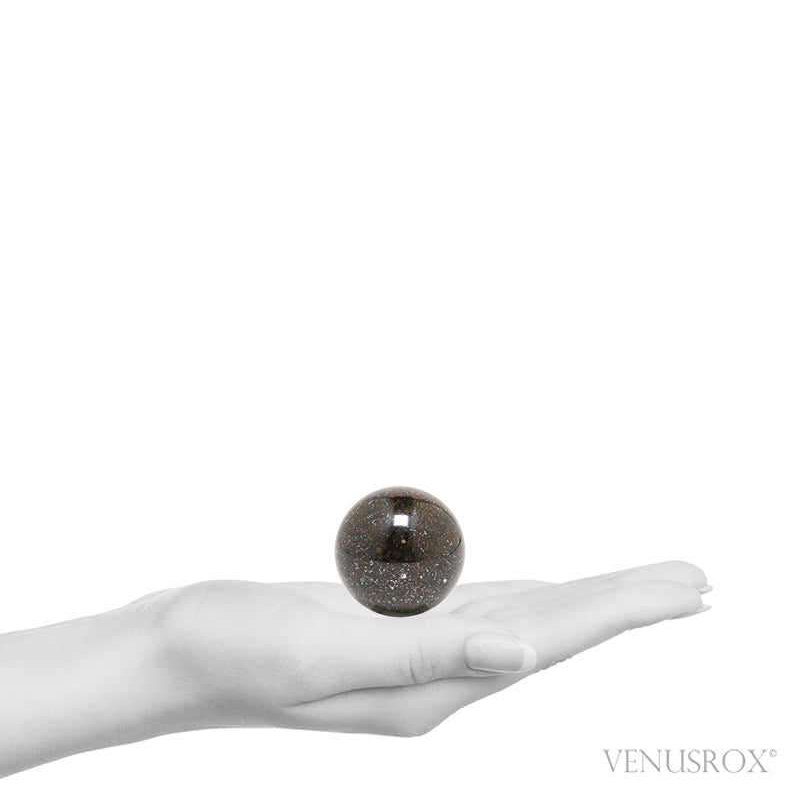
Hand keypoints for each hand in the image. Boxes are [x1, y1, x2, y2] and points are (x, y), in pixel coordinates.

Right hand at [151, 560, 710, 737]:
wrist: (183, 645)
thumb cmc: (238, 650)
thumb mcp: (325, 657)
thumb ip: (426, 658)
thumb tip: (522, 659)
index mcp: (432, 687)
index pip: (551, 641)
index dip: (623, 610)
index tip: (688, 590)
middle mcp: (439, 674)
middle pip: (555, 631)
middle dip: (628, 603)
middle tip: (697, 581)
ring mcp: (418, 650)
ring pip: (526, 617)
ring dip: (588, 597)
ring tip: (644, 587)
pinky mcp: (395, 626)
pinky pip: (483, 606)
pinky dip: (533, 593)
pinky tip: (553, 593)